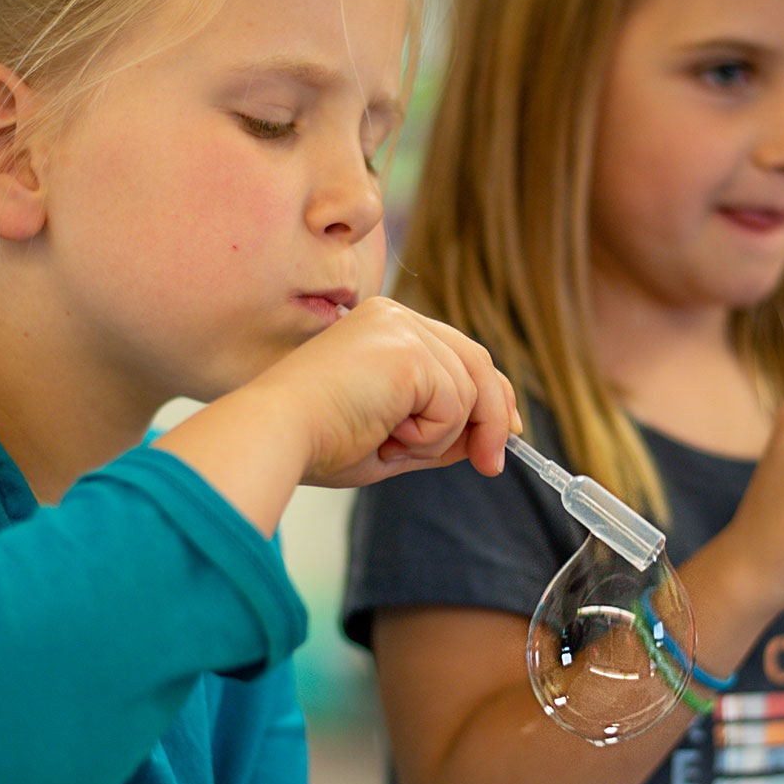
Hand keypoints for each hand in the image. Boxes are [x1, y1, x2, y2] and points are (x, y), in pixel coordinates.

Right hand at [251, 296, 519, 487]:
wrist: (277, 436)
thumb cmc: (313, 442)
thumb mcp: (391, 438)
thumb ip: (439, 432)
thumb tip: (487, 440)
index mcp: (383, 330)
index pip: (457, 354)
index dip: (491, 393)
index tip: (505, 433)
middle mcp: (395, 318)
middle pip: (476, 363)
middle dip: (492, 418)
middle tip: (490, 465)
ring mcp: (403, 329)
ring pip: (468, 392)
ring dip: (438, 437)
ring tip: (388, 444)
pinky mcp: (409, 350)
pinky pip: (453, 405)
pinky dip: (428, 437)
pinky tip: (386, 435)